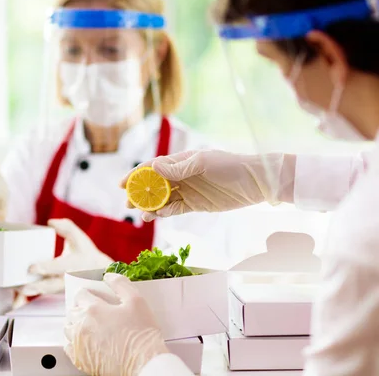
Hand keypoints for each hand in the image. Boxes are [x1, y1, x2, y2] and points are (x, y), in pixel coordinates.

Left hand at [19, 218, 112, 296]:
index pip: (59, 267)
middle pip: (53, 285)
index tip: (31, 268)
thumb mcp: (79, 237)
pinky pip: (46, 293)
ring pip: (48, 292)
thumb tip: (50, 222)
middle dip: (38, 286)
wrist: (97, 272)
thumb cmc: (85, 252)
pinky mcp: (60, 292)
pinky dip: (33, 292)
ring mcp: (65, 287)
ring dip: (33, 291)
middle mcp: (70, 278)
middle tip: (22, 286)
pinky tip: (19, 289)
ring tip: (18, 289)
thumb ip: (66, 227)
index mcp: (74, 263)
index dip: (46, 268)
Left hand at [64, 273, 168, 375]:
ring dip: (75, 323)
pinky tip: (86, 341)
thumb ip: (121, 284)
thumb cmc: (141, 335)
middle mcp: (81, 326)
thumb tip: (109, 276)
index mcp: (93, 309)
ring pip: (68, 328)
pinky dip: (74, 342)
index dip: (88, 293)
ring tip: (90, 325)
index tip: (95, 297)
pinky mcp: (80, 361)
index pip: (80, 294)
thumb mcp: (137, 301)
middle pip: (72, 310)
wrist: (144, 365)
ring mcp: (79, 344)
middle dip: (81, 307)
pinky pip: (68, 347)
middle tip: (95, 311)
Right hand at [121, 150, 288, 220]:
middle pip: (153, 185)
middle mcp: (181, 175)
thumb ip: (177, 168)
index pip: (153, 167)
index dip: (136, 175)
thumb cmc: (230, 167)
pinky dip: (164, 213)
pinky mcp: (195, 205)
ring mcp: (187, 190)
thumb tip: (153, 167)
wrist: (255, 183)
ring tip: (141, 215)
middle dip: (139, 193)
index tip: (122, 184)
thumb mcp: (202, 164)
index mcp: (180, 161)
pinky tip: (156, 216)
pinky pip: (174, 209)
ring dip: (150, 206)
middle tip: (128, 203)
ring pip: (162, 199)